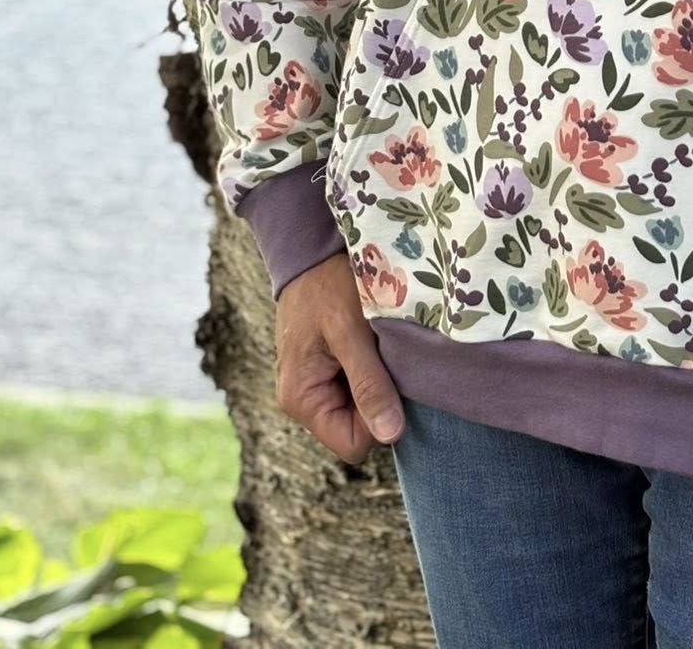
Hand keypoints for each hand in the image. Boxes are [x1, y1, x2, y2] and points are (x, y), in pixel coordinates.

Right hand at [274, 251, 405, 463]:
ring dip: (378, 378)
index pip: (354, 443)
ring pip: (362, 405)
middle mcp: (304, 399)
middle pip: (358, 426)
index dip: (378, 418)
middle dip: (379, 395)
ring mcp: (316, 384)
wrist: (312, 248)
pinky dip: (373, 365)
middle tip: (384, 353)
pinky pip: (360, 383)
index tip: (389, 376)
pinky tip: (372, 338)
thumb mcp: (351, 332)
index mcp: (301, 399)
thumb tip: (391, 436)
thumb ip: (369, 384)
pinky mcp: (327, 368)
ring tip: (377, 342)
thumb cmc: (328, 284)